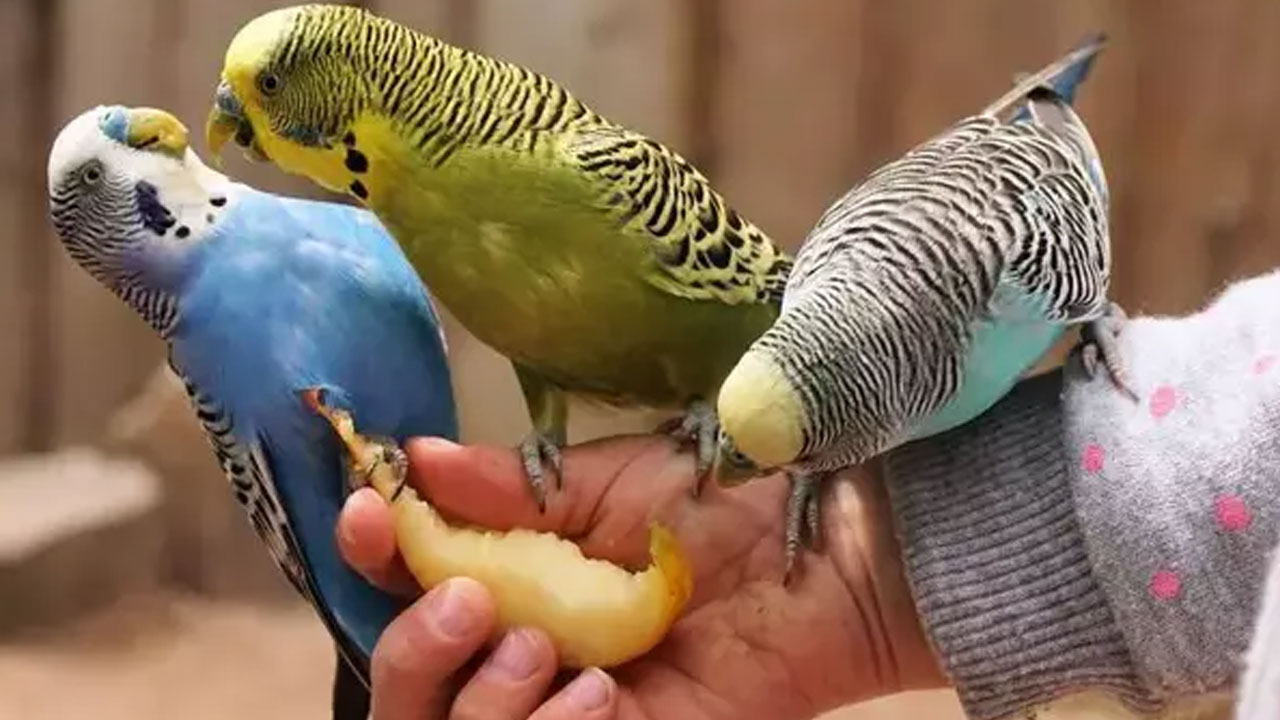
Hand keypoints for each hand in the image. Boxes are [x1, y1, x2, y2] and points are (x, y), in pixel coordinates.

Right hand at [337, 434, 944, 719]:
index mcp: (506, 577)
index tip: (371, 511)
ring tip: (543, 642)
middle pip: (403, 688)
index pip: (402, 586)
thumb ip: (507, 489)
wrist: (820, 545)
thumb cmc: (718, 499)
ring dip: (476, 699)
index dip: (370, 558)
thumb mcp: (604, 482)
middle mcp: (517, 650)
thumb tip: (415, 459)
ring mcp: (560, 711)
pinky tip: (595, 691)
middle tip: (469, 598)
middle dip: (413, 646)